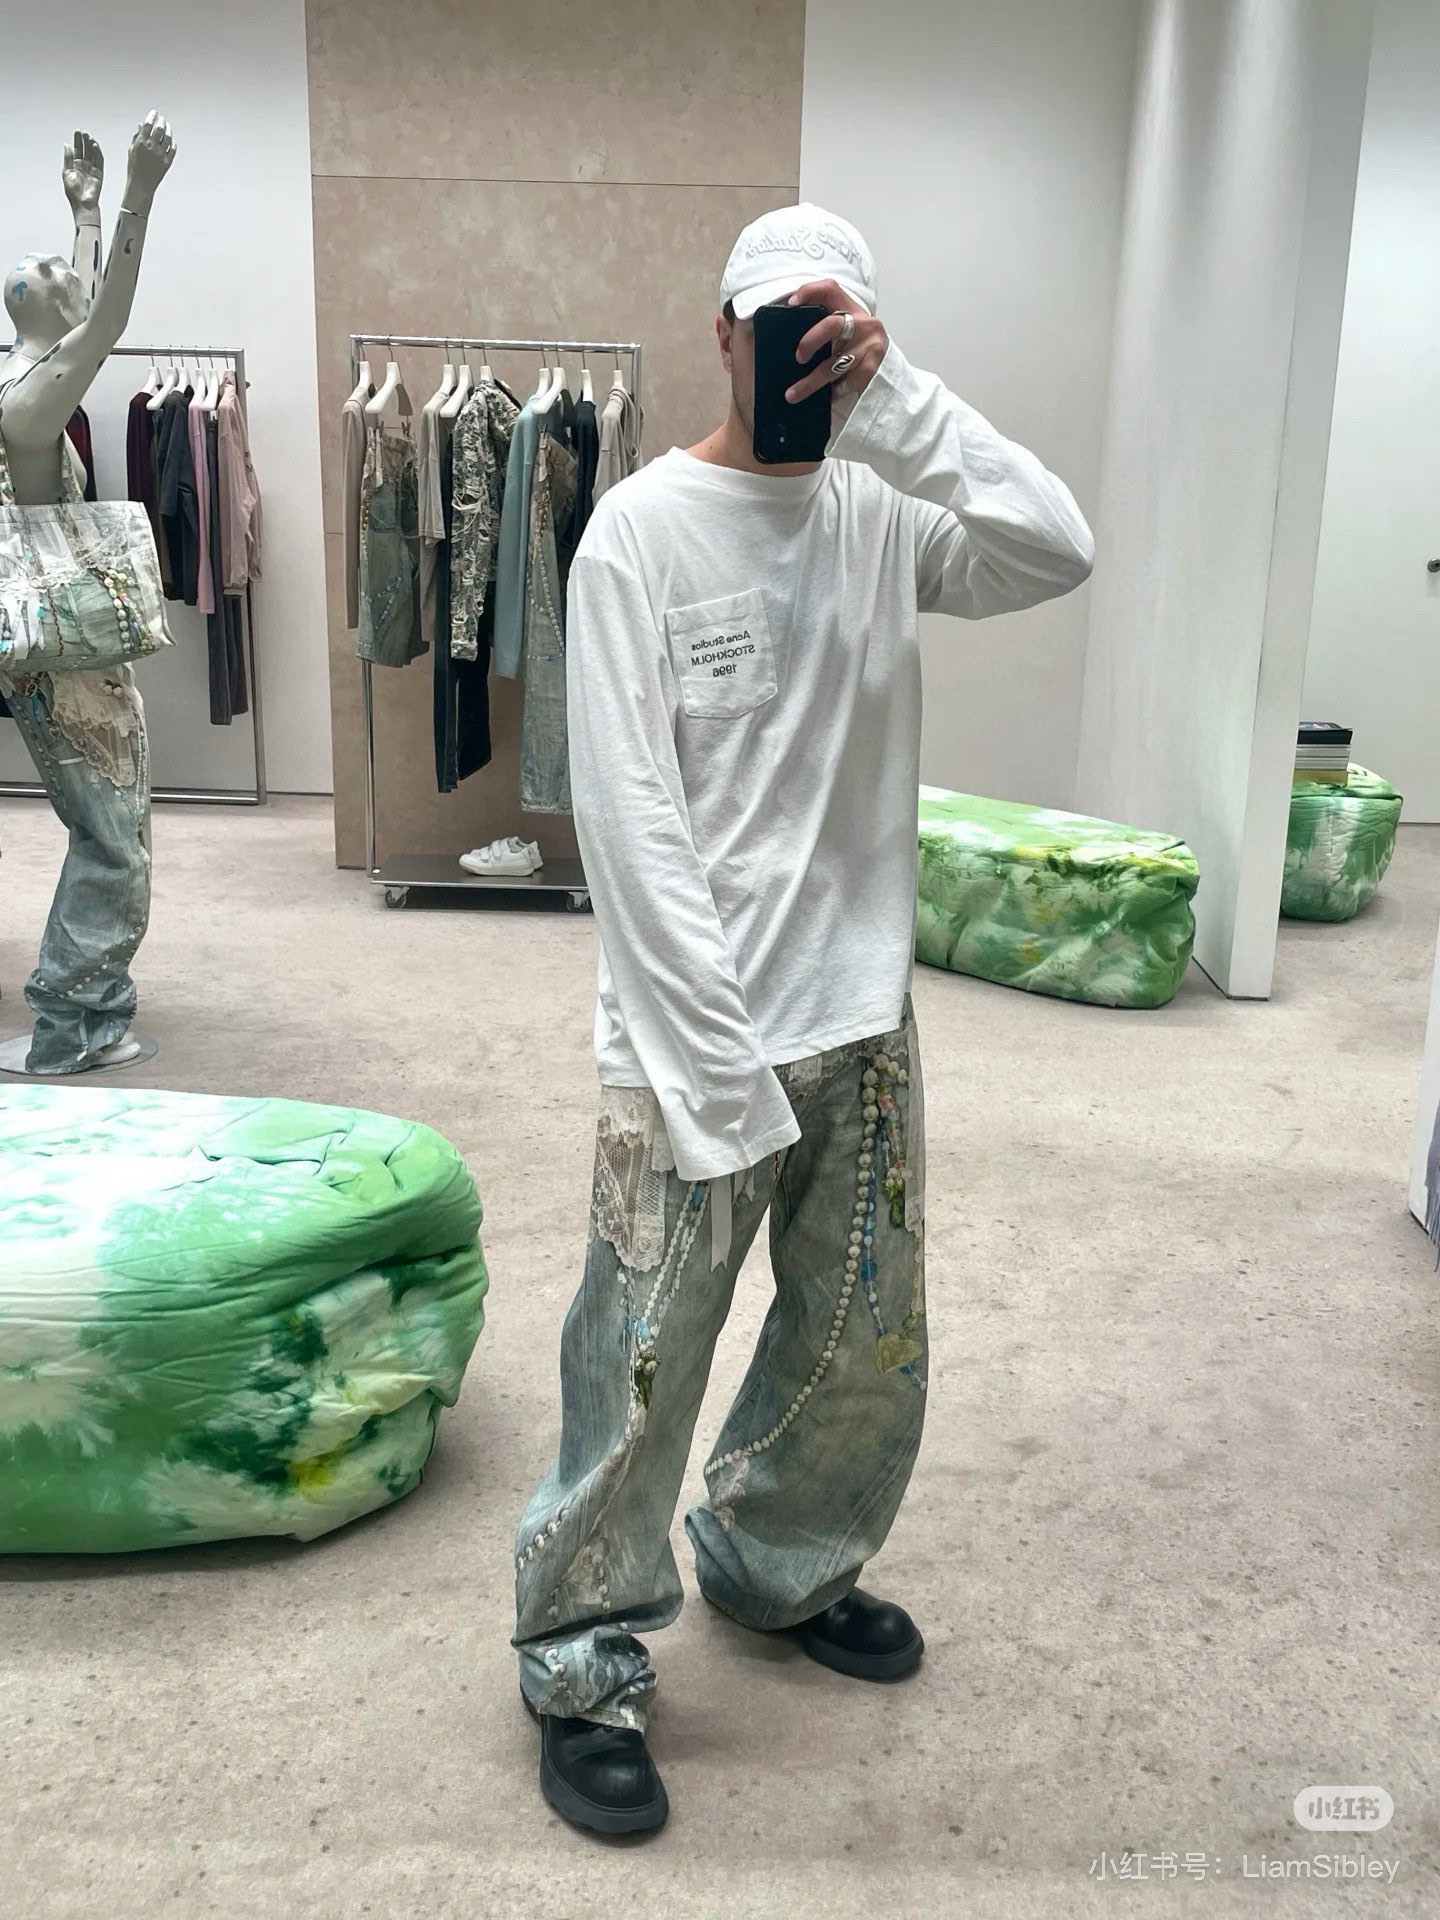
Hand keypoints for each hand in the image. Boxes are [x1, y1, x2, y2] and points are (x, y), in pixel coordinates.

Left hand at [62, 131, 103, 217]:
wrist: (82, 204)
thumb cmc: (73, 192)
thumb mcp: (66, 172)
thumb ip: (68, 159)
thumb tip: (67, 145)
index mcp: (75, 166)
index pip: (77, 150)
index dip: (77, 141)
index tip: (77, 132)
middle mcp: (84, 166)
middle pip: (85, 150)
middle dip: (84, 141)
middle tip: (83, 132)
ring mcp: (92, 169)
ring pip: (92, 154)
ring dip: (91, 145)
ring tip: (89, 137)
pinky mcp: (99, 174)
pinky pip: (99, 161)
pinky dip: (98, 153)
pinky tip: (94, 145)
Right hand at [121, 111, 175, 216]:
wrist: (141, 185)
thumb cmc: (134, 168)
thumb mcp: (132, 150)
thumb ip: (137, 137)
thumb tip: (140, 125)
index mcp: (141, 142)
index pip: (148, 124)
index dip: (152, 116)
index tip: (154, 113)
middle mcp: (151, 147)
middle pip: (159, 129)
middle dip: (161, 121)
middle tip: (162, 119)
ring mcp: (161, 155)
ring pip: (168, 138)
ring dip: (168, 130)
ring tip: (168, 126)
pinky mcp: (167, 162)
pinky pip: (172, 149)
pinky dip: (172, 143)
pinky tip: (171, 140)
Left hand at [784, 278, 888, 424]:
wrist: (888, 366)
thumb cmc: (857, 347)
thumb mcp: (845, 329)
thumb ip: (824, 326)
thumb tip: (788, 335)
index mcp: (850, 308)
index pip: (830, 289)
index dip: (809, 292)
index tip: (791, 304)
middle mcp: (862, 322)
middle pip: (831, 326)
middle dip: (810, 341)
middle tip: (798, 358)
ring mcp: (870, 344)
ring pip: (834, 365)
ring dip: (810, 382)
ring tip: (792, 395)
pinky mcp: (874, 366)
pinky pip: (847, 382)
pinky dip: (835, 391)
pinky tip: (829, 396)